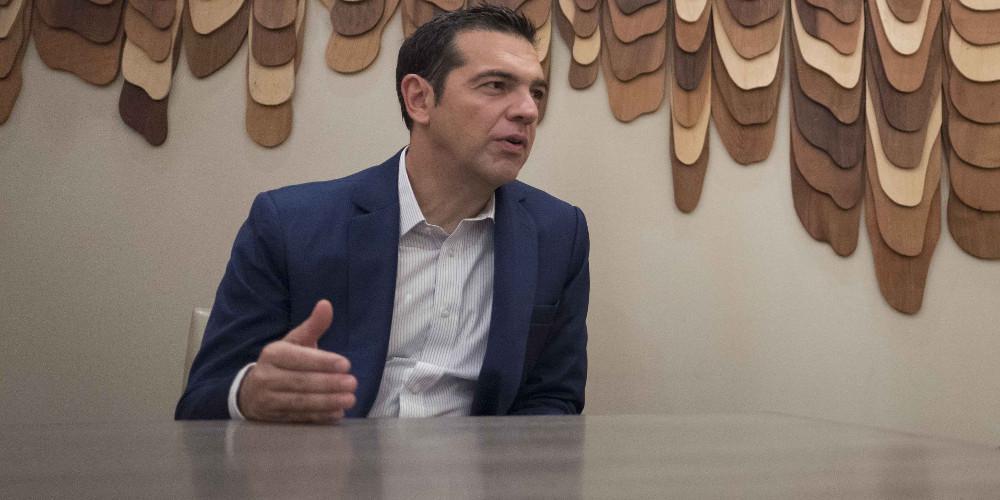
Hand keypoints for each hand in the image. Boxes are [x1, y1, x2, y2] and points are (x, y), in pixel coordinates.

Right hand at [238, 300, 356, 422]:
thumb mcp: (294, 342)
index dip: (323, 362)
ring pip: (300, 401)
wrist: (251, 391)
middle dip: (329, 383)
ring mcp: (268, 399)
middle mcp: (267, 376)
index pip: (299, 358)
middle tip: (353, 383)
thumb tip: (326, 304)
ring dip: (327, 402)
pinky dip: (319, 417)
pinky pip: (299, 417)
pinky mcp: (273, 418)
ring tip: (350, 399)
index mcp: (273, 354)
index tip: (346, 364)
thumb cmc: (281, 362)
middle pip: (301, 381)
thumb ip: (313, 326)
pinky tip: (337, 414)